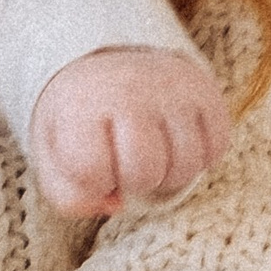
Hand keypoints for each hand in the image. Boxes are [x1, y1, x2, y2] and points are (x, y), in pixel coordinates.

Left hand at [28, 44, 231, 218]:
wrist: (110, 66)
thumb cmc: (81, 122)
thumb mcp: (53, 155)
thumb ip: (69, 195)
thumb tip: (116, 204)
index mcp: (80, 104)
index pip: (92, 171)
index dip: (94, 182)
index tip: (92, 163)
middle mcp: (129, 90)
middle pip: (145, 173)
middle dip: (135, 182)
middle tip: (126, 163)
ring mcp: (172, 88)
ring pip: (186, 165)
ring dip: (169, 175)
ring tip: (152, 156)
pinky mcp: (205, 88)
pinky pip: (217, 147)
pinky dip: (200, 158)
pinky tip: (176, 144)